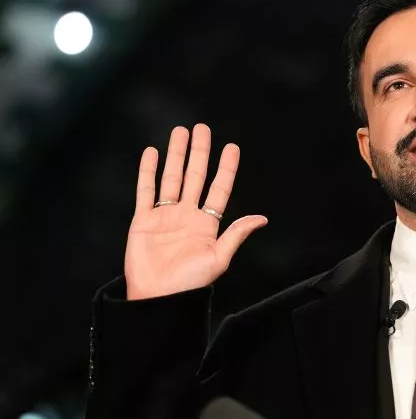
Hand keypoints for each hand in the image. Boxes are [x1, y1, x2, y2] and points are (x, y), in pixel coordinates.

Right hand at [124, 123, 267, 299]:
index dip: (226, 168)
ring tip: (180, 132)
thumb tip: (262, 219)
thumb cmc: (190, 284)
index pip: (219, 188)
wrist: (158, 299)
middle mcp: (187, 215)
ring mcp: (165, 216)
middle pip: (195, 176)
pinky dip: (147, 171)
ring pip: (172, 178)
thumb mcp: (219, 258)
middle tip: (202, 128)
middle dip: (199, 152)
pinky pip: (145, 191)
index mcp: (207, 224)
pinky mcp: (143, 221)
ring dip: (176, 155)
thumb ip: (236, 235)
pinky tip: (151, 153)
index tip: (232, 147)